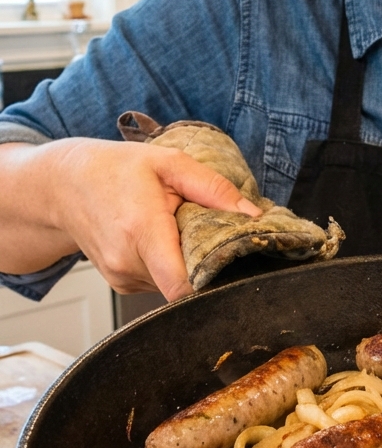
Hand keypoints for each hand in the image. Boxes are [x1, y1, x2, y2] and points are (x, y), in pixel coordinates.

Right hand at [43, 139, 260, 300]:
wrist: (63, 184)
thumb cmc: (114, 169)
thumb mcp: (168, 162)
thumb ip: (214, 188)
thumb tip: (252, 215)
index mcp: (142, 230)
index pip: (182, 285)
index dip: (212, 282)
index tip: (229, 265)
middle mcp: (127, 262)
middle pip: (186, 282)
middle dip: (203, 261)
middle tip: (202, 231)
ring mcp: (121, 277)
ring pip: (173, 284)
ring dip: (184, 262)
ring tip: (173, 229)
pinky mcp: (121, 283)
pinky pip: (158, 282)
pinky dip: (167, 264)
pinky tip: (159, 239)